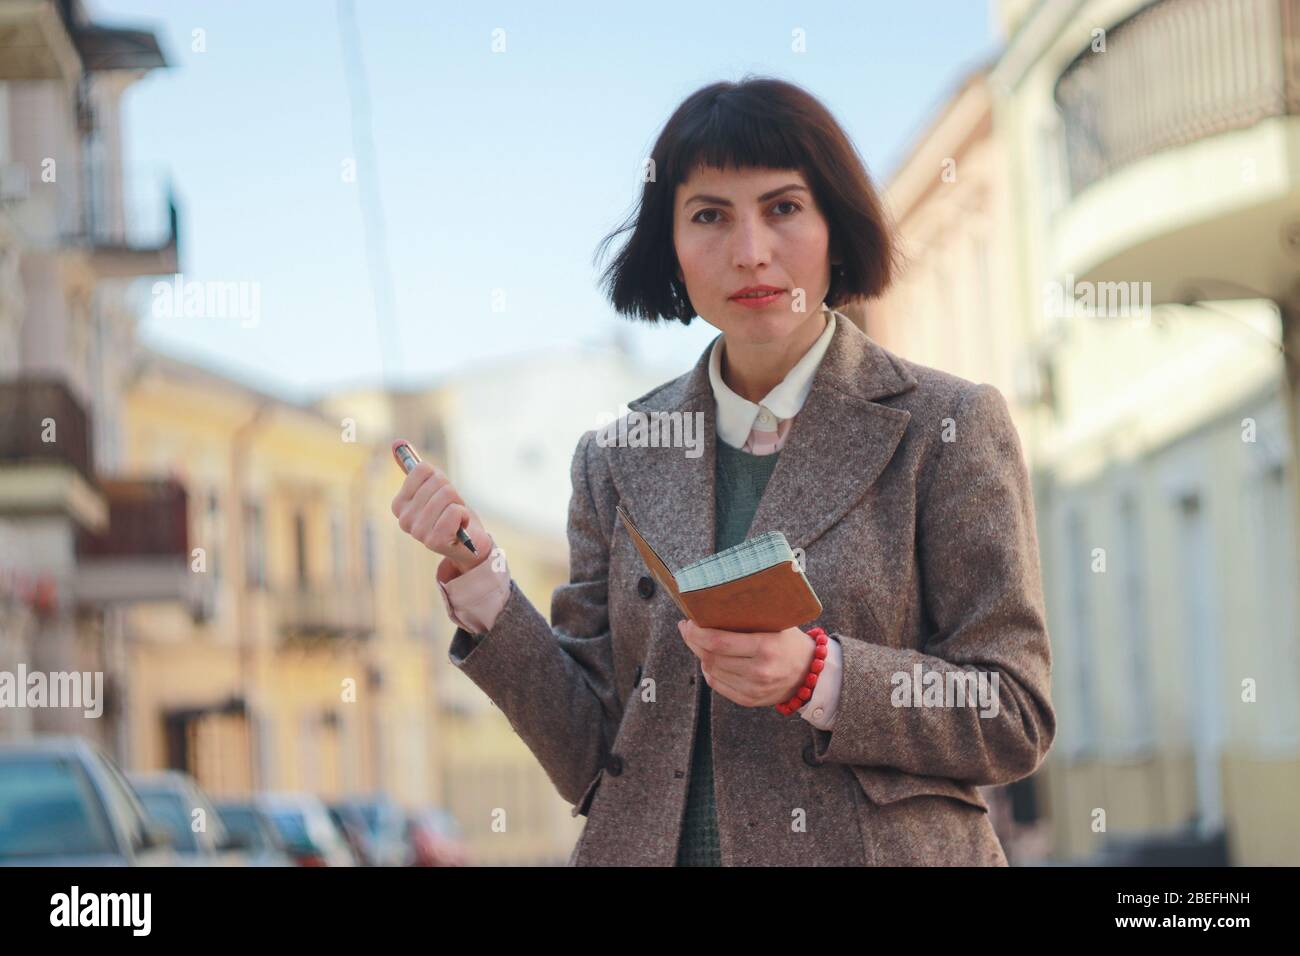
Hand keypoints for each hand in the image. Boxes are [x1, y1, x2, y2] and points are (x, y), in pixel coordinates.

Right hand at [390, 460, 491, 573]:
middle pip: (438, 482)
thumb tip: (397, 442)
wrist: (469, 544)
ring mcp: (417, 532)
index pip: (423, 470)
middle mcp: (403, 519)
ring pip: (447, 495)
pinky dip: (464, 516)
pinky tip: (460, 528)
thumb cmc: (451, 514)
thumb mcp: (434, 487)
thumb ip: (415, 467)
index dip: (439, 480)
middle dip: (452, 494)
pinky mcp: (433, 541)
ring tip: (456, 519)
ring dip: (459, 505)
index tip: (441, 496)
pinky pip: (455, 511)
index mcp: (398, 504)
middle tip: (451, 510)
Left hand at [676, 619, 817, 707]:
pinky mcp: (749, 700)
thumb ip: (750, 616)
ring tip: (698, 641)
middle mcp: (759, 671)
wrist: (812, 674)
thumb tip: (715, 603)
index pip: (718, 642)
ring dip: (700, 655)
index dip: (696, 632)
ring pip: (711, 671)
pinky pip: (718, 685)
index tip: (688, 621)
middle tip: (687, 628)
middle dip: (693, 641)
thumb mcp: (777, 623)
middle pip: (711, 656)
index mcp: (766, 647)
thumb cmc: (790, 642)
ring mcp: (753, 689)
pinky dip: (708, 671)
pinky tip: (708, 659)